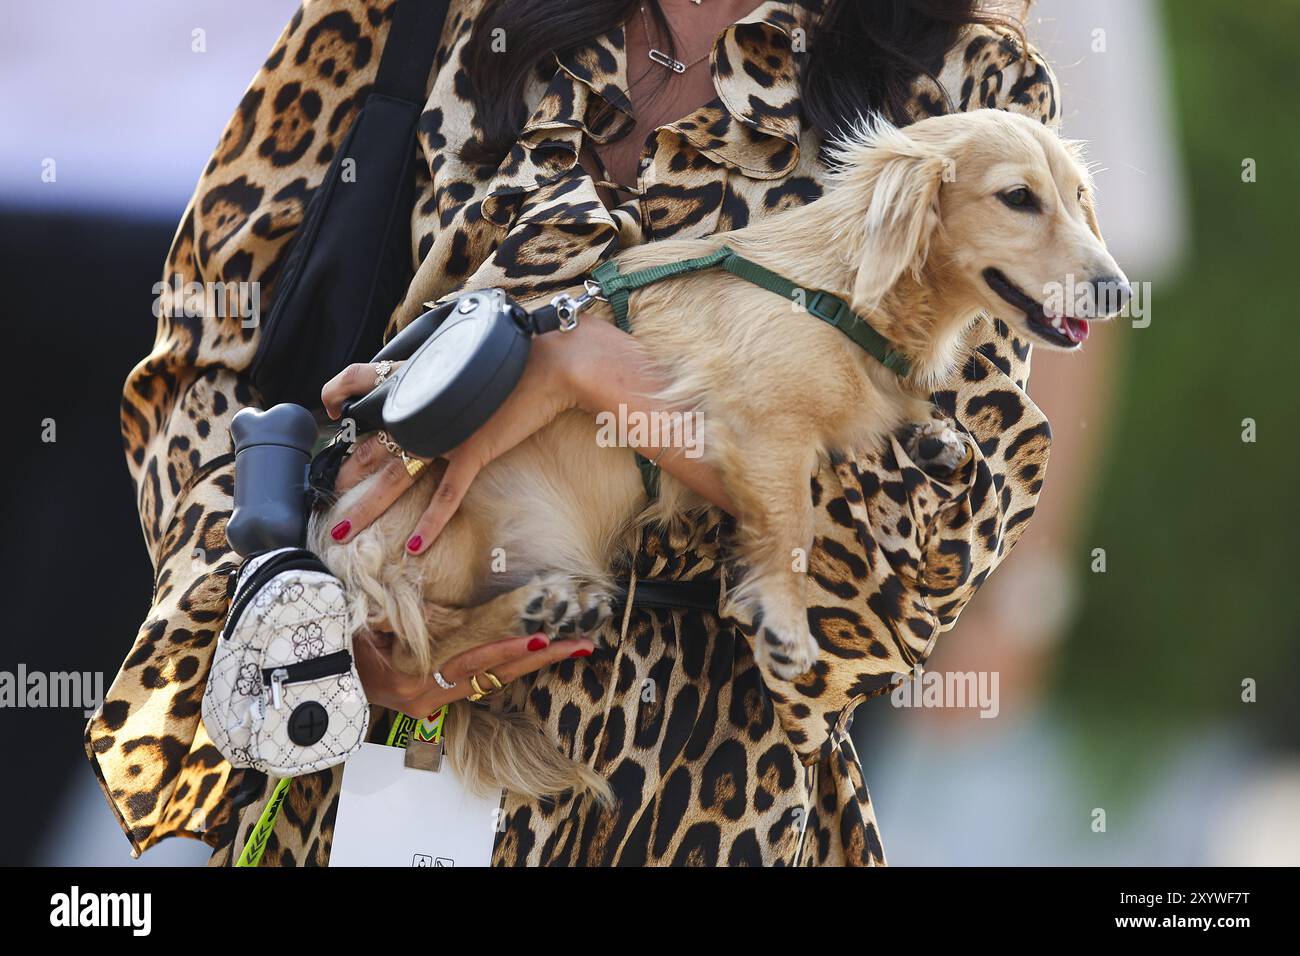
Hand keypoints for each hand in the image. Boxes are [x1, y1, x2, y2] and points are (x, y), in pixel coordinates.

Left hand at [320, 327, 582, 553]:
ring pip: (394, 477)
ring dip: (367, 506)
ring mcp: (444, 433)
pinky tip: (415, 547)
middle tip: (330, 491)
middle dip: (347, 471)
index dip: (340, 392)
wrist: (550, 362)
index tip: (331, 407)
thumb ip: (446, 360)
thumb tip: (440, 365)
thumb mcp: (469, 346)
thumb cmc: (517, 350)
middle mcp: (422, 406)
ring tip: (344, 529)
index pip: (362, 379)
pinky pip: (446, 495)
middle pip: (371, 443)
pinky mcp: (472, 452)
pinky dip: (430, 524)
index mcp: (417, 375)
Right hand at [355, 626, 593, 716]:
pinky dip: (516, 665)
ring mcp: (440, 699)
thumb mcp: (356, 634)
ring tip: (578, 647)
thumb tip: (407, 603)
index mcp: (414, 681)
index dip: (503, 650)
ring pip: (498, 679)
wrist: (319, 684)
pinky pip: (486, 680)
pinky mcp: (444, 695)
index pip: (470, 662)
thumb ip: (386, 621)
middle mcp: (433, 695)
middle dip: (541, 658)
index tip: (539, 638)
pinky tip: (545, 652)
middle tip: (581, 644)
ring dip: (537, 663)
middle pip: (497, 674)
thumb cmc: (337, 653)